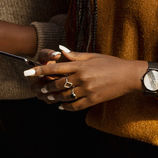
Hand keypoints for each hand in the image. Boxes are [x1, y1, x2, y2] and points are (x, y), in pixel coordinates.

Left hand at [26, 49, 148, 110]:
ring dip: (54, 98)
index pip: (55, 68)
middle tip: (40, 89)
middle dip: (46, 87)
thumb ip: (75, 55)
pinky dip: (67, 107)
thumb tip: (59, 50)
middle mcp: (82, 78)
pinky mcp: (93, 100)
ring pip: (65, 96)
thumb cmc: (111, 63)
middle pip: (57, 84)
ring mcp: (87, 90)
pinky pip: (76, 106)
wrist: (129, 76)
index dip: (39, 70)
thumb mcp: (93, 56)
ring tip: (49, 98)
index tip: (28, 72)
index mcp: (80, 65)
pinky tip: (62, 107)